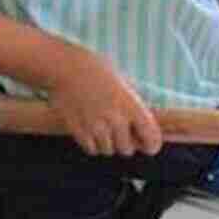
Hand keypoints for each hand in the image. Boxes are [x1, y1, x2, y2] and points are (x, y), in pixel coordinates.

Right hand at [46, 48, 161, 156]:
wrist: (66, 67)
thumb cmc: (96, 71)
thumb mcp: (123, 85)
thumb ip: (133, 108)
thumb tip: (141, 129)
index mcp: (131, 106)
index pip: (150, 138)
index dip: (151, 145)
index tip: (148, 146)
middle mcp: (115, 119)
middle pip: (127, 149)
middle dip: (124, 143)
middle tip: (118, 133)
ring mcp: (96, 126)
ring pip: (108, 151)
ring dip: (106, 143)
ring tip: (100, 127)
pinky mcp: (78, 131)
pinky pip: (91, 150)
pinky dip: (91, 144)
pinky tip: (89, 129)